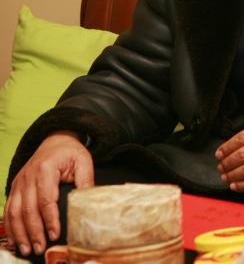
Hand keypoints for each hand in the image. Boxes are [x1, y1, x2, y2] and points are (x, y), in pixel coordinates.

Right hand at [3, 131, 93, 257]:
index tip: (55, 234)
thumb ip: (86, 180)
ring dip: (20, 233)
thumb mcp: (84, 160)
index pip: (46, 199)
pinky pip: (9, 209)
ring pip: (14, 212)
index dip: (50, 219)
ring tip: (27, 249)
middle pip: (27, 209)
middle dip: (33, 231)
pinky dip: (11, 226)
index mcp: (46, 169)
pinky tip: (16, 239)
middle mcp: (28, 176)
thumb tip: (88, 201)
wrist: (55, 140)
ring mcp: (19, 182)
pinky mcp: (15, 187)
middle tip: (40, 247)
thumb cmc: (70, 152)